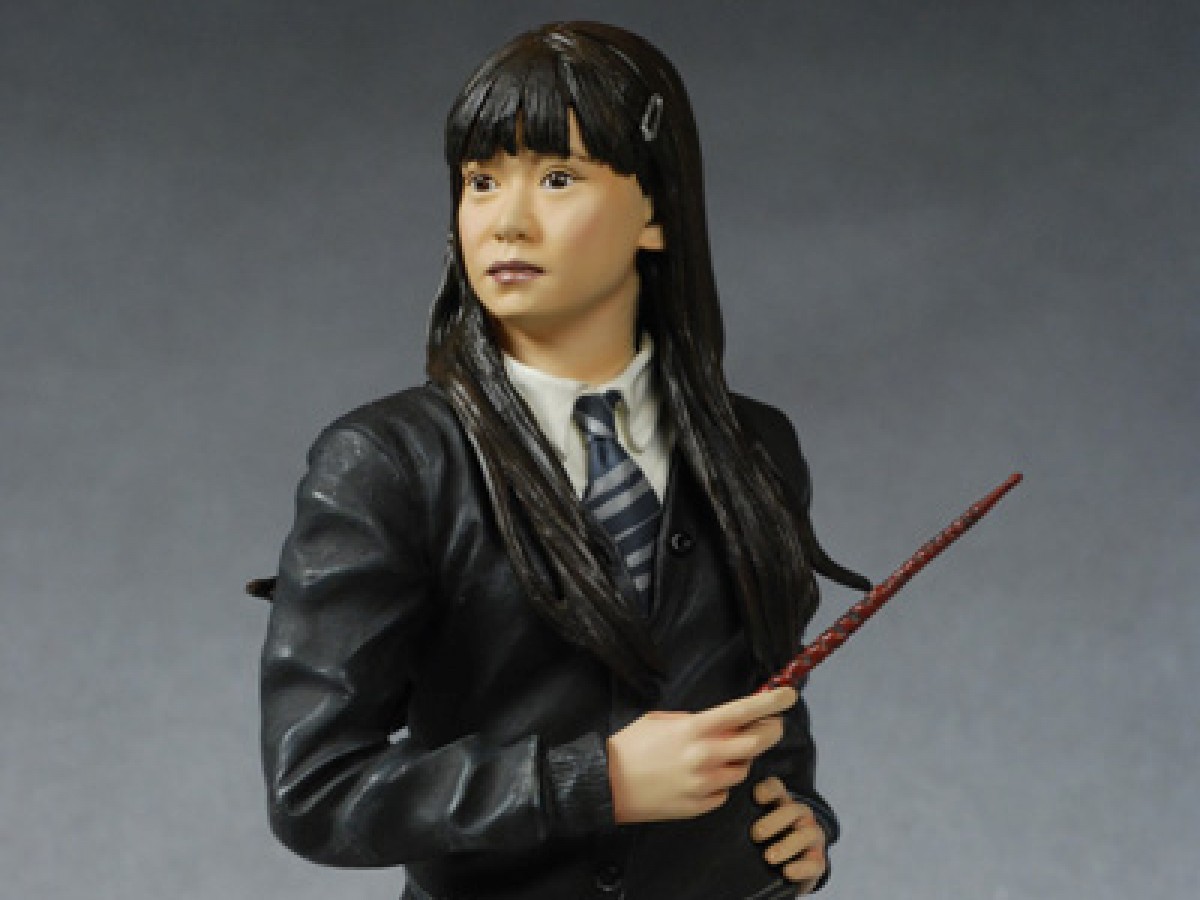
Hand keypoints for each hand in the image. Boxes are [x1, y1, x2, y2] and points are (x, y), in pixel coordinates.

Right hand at [606, 687, 796, 822]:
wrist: (607, 784)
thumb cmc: (631, 746)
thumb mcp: (661, 720)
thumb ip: (695, 721)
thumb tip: (722, 723)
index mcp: (695, 728)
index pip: (743, 711)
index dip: (770, 703)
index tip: (789, 695)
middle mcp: (706, 755)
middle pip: (757, 742)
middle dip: (770, 731)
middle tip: (771, 725)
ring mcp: (705, 783)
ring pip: (743, 769)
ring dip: (739, 758)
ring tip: (717, 754)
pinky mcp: (700, 805)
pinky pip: (724, 791)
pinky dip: (719, 782)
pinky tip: (698, 777)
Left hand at [751, 776, 827, 894]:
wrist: (792, 866)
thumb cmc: (769, 840)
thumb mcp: (757, 824)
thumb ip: (745, 816)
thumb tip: (717, 814)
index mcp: (782, 803)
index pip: (777, 788)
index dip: (768, 789)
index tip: (756, 797)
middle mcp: (800, 816)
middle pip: (792, 810)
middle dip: (774, 820)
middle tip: (755, 834)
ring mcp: (812, 837)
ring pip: (807, 834)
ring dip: (787, 845)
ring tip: (769, 857)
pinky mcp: (818, 860)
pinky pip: (815, 862)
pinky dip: (801, 867)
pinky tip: (787, 871)